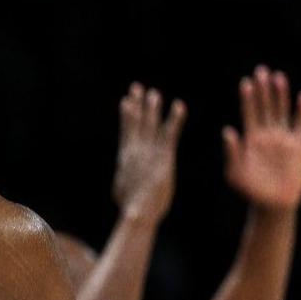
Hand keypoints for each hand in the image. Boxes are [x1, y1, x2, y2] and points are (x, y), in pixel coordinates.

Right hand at [113, 83, 186, 225]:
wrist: (138, 212)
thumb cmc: (131, 207)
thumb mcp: (122, 190)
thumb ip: (124, 179)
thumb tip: (121, 181)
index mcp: (125, 158)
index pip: (126, 131)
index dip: (127, 114)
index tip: (126, 100)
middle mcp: (135, 151)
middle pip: (135, 122)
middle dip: (136, 104)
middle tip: (137, 87)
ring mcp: (149, 153)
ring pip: (150, 125)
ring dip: (153, 108)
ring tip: (155, 93)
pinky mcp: (164, 157)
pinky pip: (170, 133)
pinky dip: (175, 119)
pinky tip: (179, 106)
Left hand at [223, 65, 300, 210]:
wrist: (274, 203)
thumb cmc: (251, 190)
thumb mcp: (236, 173)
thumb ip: (232, 153)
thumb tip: (228, 131)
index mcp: (250, 139)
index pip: (249, 113)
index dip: (247, 98)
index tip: (246, 82)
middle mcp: (266, 135)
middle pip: (264, 107)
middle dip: (263, 89)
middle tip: (261, 70)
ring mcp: (283, 138)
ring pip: (282, 111)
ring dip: (281, 94)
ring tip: (279, 77)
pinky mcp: (298, 145)